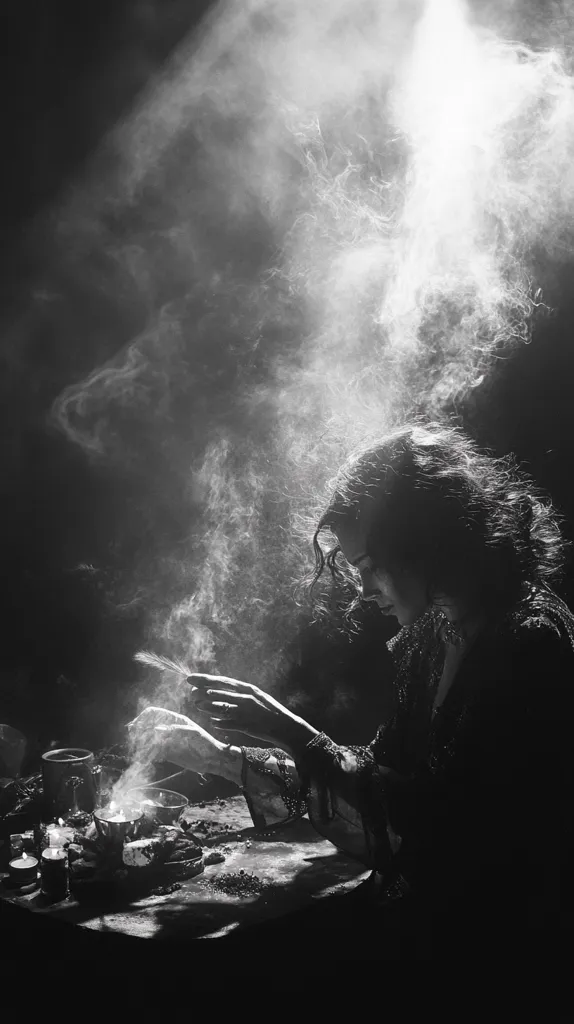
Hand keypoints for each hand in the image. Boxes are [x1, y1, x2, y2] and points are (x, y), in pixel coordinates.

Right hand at [126, 706, 226, 775]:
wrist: (212, 759)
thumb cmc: (205, 743)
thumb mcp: (190, 734)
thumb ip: (173, 731)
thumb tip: (154, 730)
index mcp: (174, 719)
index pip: (153, 713)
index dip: (143, 718)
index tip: (136, 727)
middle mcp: (168, 729)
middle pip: (147, 726)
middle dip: (139, 732)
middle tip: (135, 741)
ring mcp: (167, 741)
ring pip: (148, 740)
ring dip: (142, 745)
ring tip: (141, 752)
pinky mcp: (167, 754)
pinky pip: (153, 753)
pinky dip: (148, 755)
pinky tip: (150, 759)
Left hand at [187, 674, 317, 753]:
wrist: (286, 726)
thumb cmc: (269, 711)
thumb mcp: (255, 697)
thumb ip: (238, 694)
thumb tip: (218, 692)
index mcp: (248, 688)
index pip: (222, 681)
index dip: (205, 679)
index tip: (190, 678)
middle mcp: (246, 698)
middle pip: (219, 693)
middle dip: (202, 691)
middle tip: (191, 691)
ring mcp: (246, 712)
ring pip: (221, 708)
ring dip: (208, 707)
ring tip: (197, 705)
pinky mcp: (247, 726)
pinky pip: (229, 724)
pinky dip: (220, 723)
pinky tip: (213, 722)